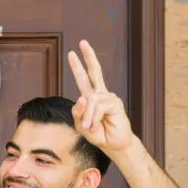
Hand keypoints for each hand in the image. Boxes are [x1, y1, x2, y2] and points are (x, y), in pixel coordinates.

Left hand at [67, 41, 135, 155]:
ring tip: (89, 128)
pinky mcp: (115, 103)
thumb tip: (83, 97)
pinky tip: (95, 125)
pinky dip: (93, 118)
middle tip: (82, 42)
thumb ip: (78, 113)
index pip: (84, 78)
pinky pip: (97, 107)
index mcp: (91, 97)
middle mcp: (101, 94)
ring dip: (87, 117)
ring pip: (90, 101)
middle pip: (94, 72)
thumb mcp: (81, 125)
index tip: (72, 53)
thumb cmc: (98, 134)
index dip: (78, 66)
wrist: (113, 144)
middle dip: (88, 56)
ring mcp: (109, 97)